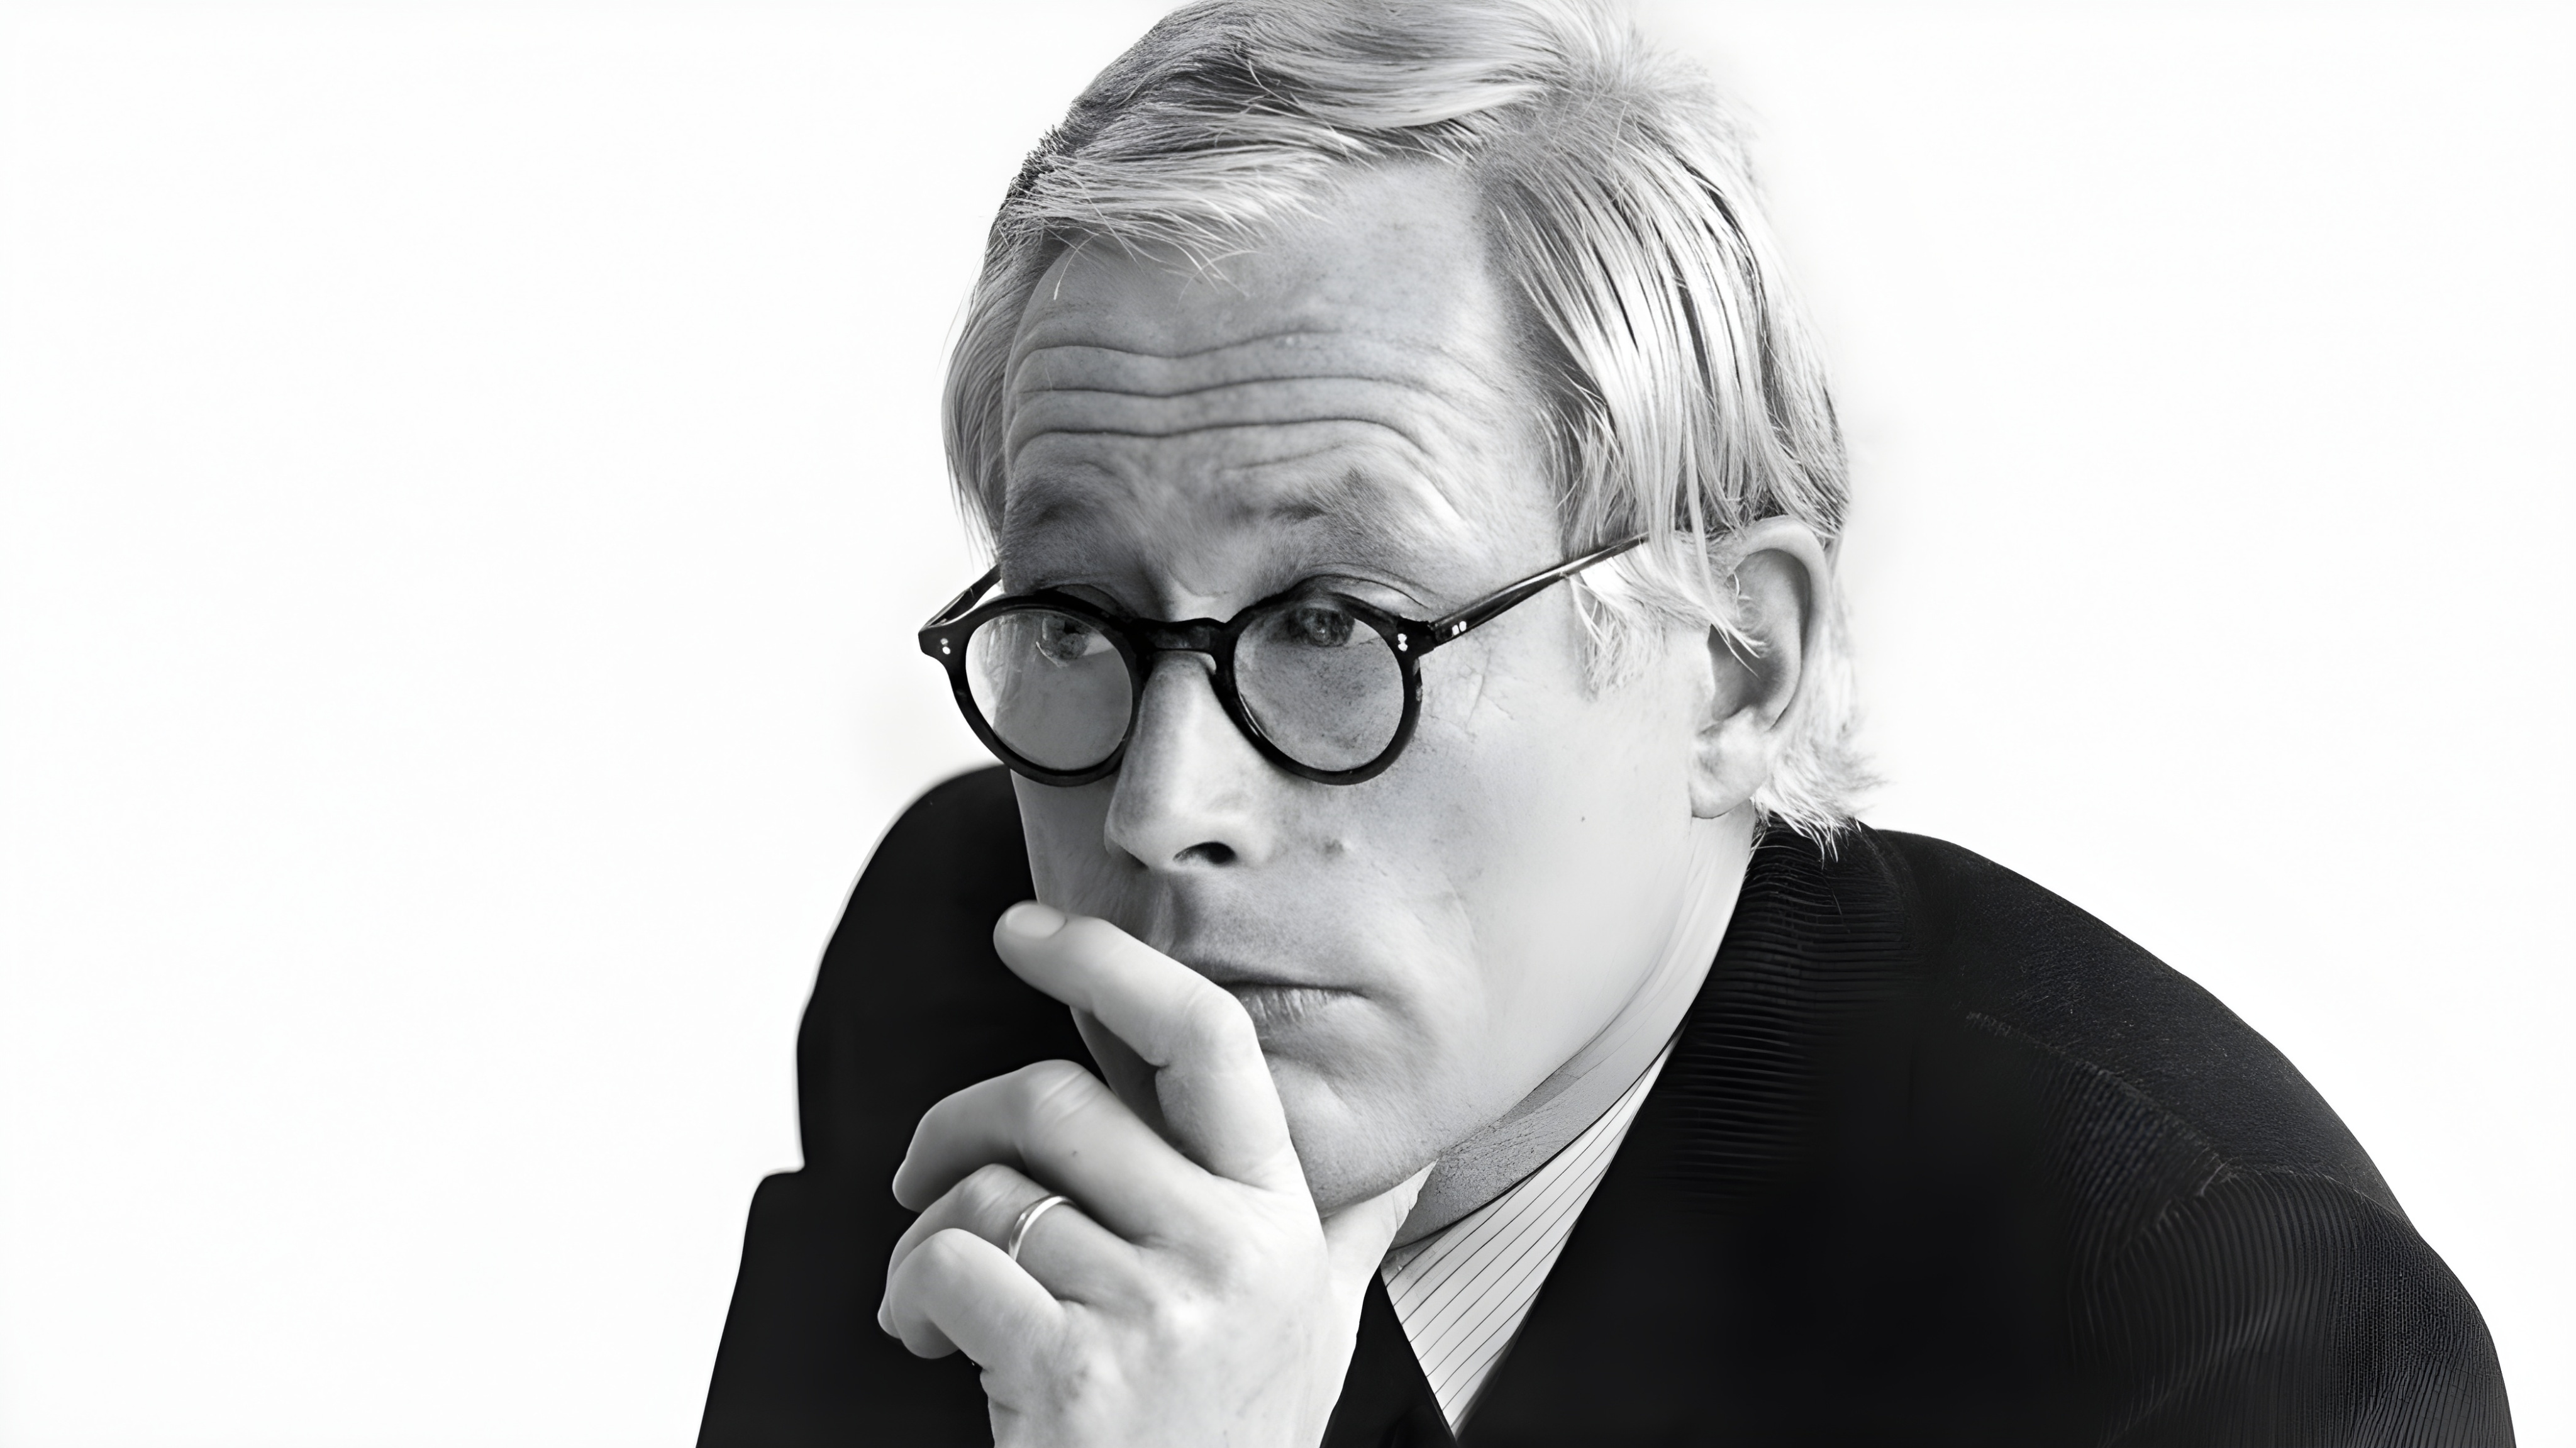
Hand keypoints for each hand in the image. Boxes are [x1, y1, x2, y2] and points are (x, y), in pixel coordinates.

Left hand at [878, 902, 1427, 1447]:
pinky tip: (926, 1341)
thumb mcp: (1315, 1326)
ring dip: (924, 1238)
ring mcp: (1156, 1315)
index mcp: (1282, 1220)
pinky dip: (906, 1297)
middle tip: (925, 1173)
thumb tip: (1415, 1146)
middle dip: (961, 1125)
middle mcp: (1231, 1255)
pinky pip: (945, 1268)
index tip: (1026, 930)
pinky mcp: (1071, 1374)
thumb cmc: (1231, 1440)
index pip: (1205, 1044)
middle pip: (1059, 1102)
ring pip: (989, 1194)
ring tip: (932, 1297)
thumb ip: (1348, 1226)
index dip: (1109, 964)